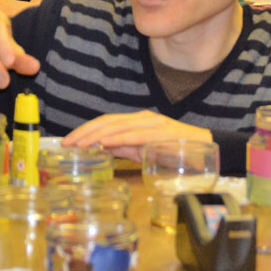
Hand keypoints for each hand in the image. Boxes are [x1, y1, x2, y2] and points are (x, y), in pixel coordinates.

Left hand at [63, 111, 211, 160]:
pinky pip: (136, 135)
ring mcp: (152, 124)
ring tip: (80, 145)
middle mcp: (141, 118)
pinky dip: (119, 139)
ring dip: (96, 136)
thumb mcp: (142, 150)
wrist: (204, 148)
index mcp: (135, 120)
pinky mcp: (162, 133)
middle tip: (67, 144)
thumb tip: (100, 151)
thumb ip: (123, 149)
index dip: (85, 130)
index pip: (105, 122)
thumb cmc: (172, 151)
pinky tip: (105, 144)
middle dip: (85, 133)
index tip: (67, 141)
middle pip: (107, 122)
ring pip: (118, 127)